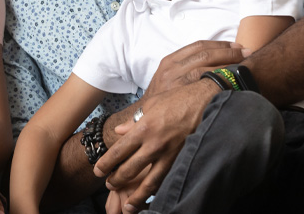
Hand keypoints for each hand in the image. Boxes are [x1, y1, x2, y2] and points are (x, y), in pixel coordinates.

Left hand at [94, 81, 217, 212]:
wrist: (205, 102)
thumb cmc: (177, 100)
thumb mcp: (151, 105)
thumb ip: (133, 121)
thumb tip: (119, 132)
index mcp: (143, 128)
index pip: (119, 151)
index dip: (106, 164)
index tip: (98, 171)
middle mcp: (154, 144)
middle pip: (129, 169)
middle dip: (116, 180)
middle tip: (109, 186)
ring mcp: (169, 154)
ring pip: (148, 182)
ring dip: (136, 196)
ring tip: (127, 206)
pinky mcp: (181, 160)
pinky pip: (167, 180)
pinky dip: (158, 191)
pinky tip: (151, 198)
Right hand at [145, 40, 247, 94]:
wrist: (143, 117)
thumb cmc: (162, 97)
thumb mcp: (168, 76)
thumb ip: (186, 66)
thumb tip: (216, 59)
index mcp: (170, 60)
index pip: (199, 46)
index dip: (220, 44)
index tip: (236, 45)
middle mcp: (171, 68)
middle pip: (205, 54)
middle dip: (228, 52)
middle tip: (247, 52)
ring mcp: (175, 82)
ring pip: (205, 67)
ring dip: (227, 65)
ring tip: (244, 66)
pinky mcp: (179, 96)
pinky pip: (203, 85)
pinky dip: (219, 81)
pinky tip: (232, 82)